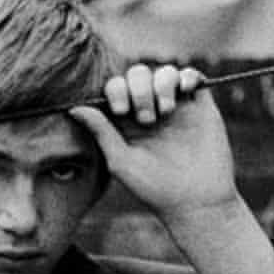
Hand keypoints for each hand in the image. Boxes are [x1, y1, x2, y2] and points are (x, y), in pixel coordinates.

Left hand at [67, 64, 238, 227]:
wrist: (196, 200)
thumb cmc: (153, 188)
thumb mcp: (121, 161)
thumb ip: (101, 131)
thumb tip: (73, 108)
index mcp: (126, 122)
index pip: (116, 88)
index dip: (115, 90)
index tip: (120, 111)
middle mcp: (150, 110)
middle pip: (138, 75)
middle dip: (139, 89)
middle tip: (147, 120)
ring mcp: (176, 107)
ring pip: (165, 72)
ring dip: (162, 83)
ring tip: (165, 111)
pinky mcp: (200, 107)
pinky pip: (192, 76)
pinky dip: (186, 76)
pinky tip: (183, 90)